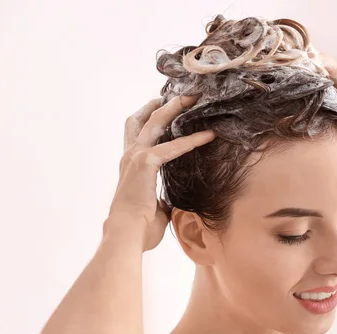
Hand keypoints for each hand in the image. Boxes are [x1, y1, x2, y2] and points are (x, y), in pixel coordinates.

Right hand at [108, 96, 215, 251]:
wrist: (127, 236)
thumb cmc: (139, 228)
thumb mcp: (154, 207)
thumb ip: (163, 197)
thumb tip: (172, 202)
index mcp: (130, 166)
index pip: (137, 133)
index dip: (148, 117)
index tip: (162, 106)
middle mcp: (129, 156)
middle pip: (143, 119)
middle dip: (162, 104)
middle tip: (182, 95)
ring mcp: (135, 157)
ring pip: (156, 122)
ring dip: (175, 108)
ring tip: (194, 99)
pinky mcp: (146, 163)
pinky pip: (173, 146)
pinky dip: (192, 140)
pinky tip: (209, 135)